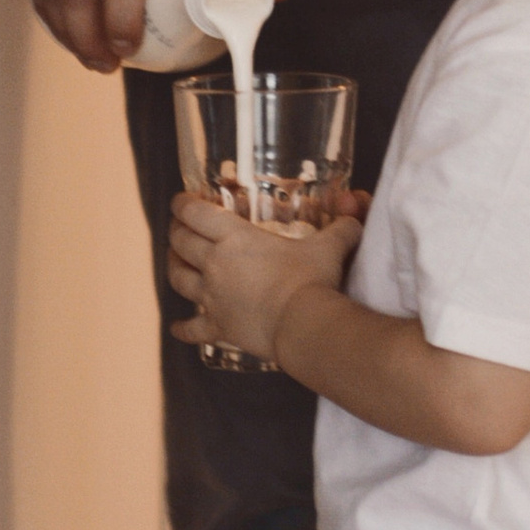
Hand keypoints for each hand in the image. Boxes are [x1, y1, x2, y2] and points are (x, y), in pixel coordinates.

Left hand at [167, 187, 361, 368]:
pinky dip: (182, 328)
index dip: (183, 204)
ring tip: (174, 263)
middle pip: (181, 243)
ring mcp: (212, 298)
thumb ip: (341, 229)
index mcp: (234, 238)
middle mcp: (215, 264)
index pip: (195, 213)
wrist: (303, 325)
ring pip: (178, 279)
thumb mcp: (328, 247)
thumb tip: (355, 220)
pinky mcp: (218, 327)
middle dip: (176, 233)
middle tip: (179, 229)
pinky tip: (176, 328)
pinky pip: (192, 328)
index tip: (181, 201)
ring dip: (173, 268)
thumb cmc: (311, 280)